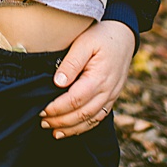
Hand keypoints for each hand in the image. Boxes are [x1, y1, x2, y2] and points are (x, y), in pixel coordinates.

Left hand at [40, 20, 133, 137]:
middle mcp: (108, 90)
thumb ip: (72, 62)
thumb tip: (58, 83)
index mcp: (100, 77)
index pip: (76, 100)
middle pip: (83, 114)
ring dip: (72, 128)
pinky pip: (99, 117)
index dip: (57, 108)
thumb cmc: (102, 36)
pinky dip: (85, 127)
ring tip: (53, 131)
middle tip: (42, 121)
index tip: (42, 110)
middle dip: (61, 121)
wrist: (124, 35)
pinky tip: (71, 129)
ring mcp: (112, 95)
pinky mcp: (112, 97)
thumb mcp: (85, 42)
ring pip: (92, 120)